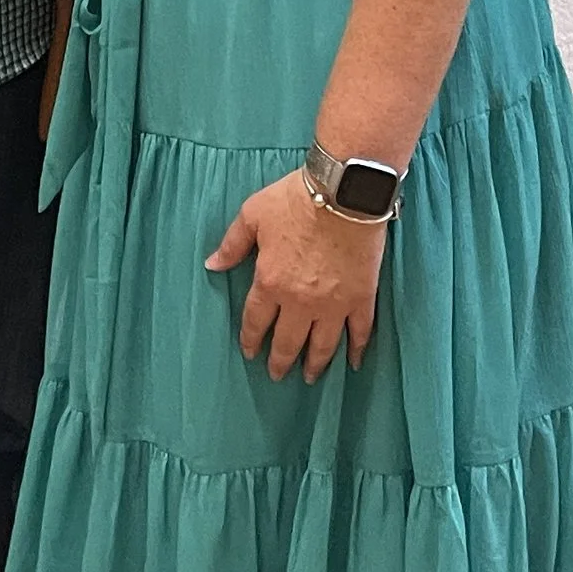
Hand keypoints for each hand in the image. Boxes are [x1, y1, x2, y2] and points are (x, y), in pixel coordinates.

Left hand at [206, 172, 383, 380]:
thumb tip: (212, 265)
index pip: (256, 321)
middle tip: (277, 375)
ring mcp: (333, 303)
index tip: (250, 353)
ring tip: (309, 378)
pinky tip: (352, 363)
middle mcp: (300, 301)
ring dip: (314, 365)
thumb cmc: (294, 200)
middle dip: (280, 361)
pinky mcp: (361, 298)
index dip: (251, 340)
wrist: (344, 193)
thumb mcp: (252, 215)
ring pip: (322, 345)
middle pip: (287, 341)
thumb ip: (232, 245)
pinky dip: (357, 350)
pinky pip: (360, 332)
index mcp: (270, 282)